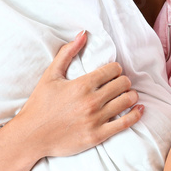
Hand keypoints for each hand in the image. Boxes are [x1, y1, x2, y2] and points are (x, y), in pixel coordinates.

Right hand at [15, 30, 144, 157]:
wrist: (31, 136)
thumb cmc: (40, 104)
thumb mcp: (50, 75)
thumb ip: (67, 53)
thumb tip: (83, 34)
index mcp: (82, 84)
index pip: (113, 70)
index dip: (115, 69)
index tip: (112, 73)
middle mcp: (91, 101)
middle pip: (123, 84)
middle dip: (123, 81)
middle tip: (119, 84)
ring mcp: (96, 119)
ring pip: (127, 101)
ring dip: (130, 95)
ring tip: (127, 95)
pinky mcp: (98, 135)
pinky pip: (125, 123)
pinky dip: (136, 114)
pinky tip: (139, 109)